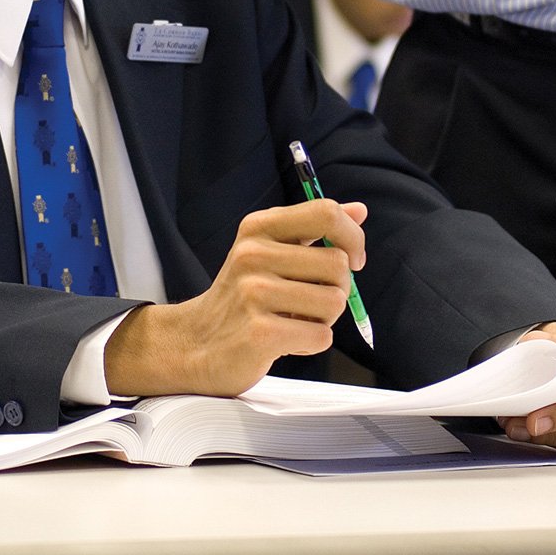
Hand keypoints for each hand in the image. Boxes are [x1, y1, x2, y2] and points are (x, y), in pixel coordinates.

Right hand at [105, 200, 365, 397]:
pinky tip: (286, 341)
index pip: (325, 213)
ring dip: (325, 319)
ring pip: (334, 302)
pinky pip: (321, 335)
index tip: (353, 261)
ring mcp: (253, 293)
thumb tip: (359, 210)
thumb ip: (314, 230)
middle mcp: (253, 254)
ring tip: (295, 321)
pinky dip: (312, 343)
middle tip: (310, 302)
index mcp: (258, 227)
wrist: (195, 344)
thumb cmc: (243, 297)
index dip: (353, 238)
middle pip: (338, 264)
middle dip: (337, 289)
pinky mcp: (259, 333)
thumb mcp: (271, 252)